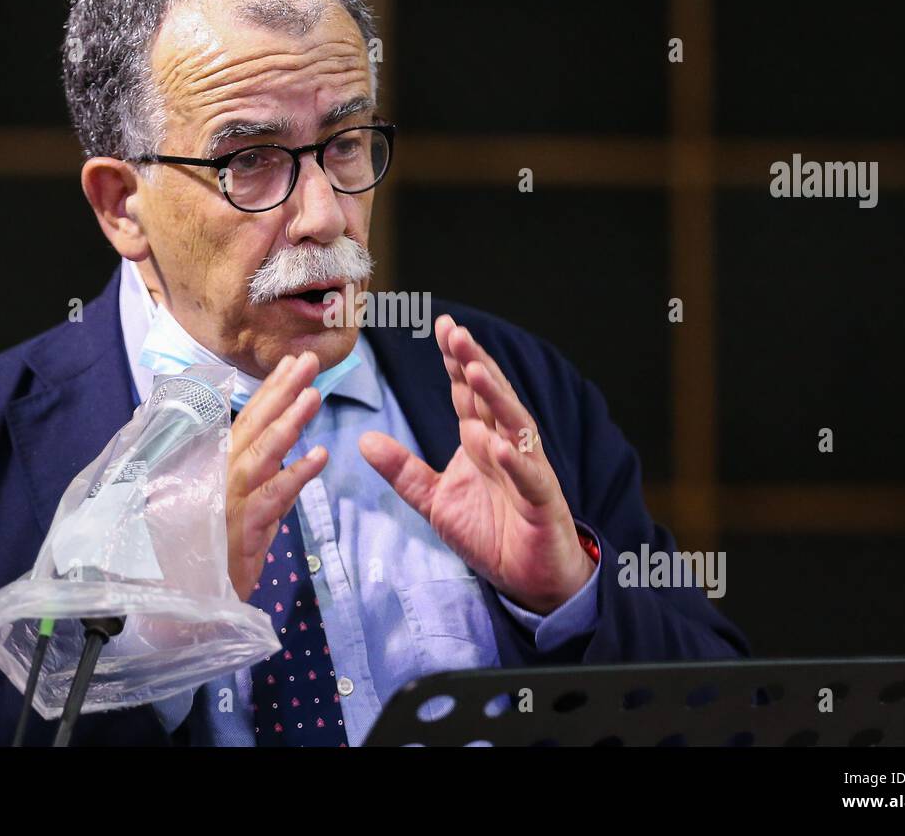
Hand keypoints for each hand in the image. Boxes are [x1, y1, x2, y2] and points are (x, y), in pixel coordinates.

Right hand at [225, 351, 327, 601]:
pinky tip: (321, 455)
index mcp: (221, 469)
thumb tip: (287, 457)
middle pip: (255, 427)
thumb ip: (262, 484)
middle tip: (308, 360)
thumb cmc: (208, 554)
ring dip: (290, 422)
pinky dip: (297, 475)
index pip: (248, 422)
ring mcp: (229, 502)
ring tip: (315, 394)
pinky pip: (274, 498)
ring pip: (263, 454)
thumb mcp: (240, 511)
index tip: (292, 363)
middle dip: (283, 391)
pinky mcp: (241, 530)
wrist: (184, 605)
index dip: (271, 392)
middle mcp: (221, 477)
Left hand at [359, 315, 593, 613]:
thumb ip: (403, 471)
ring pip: (514, 425)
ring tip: (476, 370)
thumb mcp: (435, 501)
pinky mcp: (541, 501)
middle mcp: (506, 445)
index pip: (466, 393)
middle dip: (473, 362)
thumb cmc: (489, 533)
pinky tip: (501, 446)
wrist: (529, 578)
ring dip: (496, 397)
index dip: (455, 360)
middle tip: (454, 331)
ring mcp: (527, 470)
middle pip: (490, 397)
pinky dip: (516, 461)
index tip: (441, 326)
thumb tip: (363, 440)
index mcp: (480, 440)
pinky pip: (529, 477)